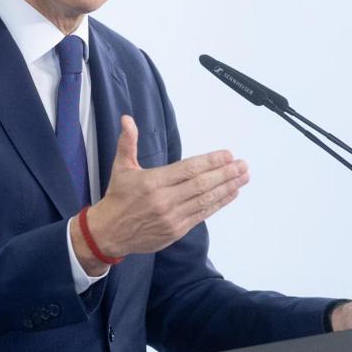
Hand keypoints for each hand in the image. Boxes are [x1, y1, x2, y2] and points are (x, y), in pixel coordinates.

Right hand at [71, 115, 248, 272]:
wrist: (108, 233)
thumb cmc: (117, 198)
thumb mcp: (120, 167)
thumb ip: (127, 143)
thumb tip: (127, 119)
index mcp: (153, 181)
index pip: (188, 169)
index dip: (211, 161)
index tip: (227, 155)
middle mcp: (165, 199)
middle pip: (201, 184)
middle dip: (225, 173)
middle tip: (242, 165)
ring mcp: (172, 217)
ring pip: (205, 200)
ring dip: (227, 188)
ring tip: (243, 177)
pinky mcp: (177, 230)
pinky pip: (202, 214)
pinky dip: (218, 203)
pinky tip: (231, 194)